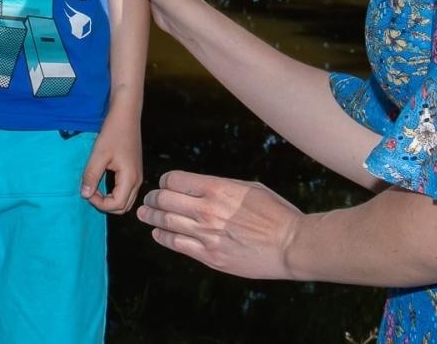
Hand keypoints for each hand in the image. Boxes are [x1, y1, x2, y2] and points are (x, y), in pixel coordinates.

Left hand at [80, 100, 142, 213]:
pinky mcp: (134, 171)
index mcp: (130, 179)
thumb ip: (91, 176)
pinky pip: (125, 191)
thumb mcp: (98, 154)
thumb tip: (84, 195)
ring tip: (94, 188)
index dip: (99, 203)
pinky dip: (114, 193)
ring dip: (109, 200)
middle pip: (123, 207)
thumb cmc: (113, 132)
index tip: (87, 190)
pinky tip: (101, 183)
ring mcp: (137, 176)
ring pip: (125, 200)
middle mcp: (137, 181)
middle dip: (105, 205)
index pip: (116, 205)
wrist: (126, 115)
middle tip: (89, 191)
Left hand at [136, 170, 301, 279]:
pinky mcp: (210, 257)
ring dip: (151, 217)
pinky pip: (177, 245)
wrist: (292, 245)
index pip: (174, 179)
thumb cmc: (275, 212)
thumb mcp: (248, 187)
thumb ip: (220, 186)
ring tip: (145, 214)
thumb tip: (199, 186)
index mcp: (217, 188)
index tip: (165, 184)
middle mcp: (207, 209)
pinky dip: (163, 237)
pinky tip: (158, 234)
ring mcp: (206, 234)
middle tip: (149, 200)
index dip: (166, 181)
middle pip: (165, 199)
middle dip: (153, 198)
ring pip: (166, 222)